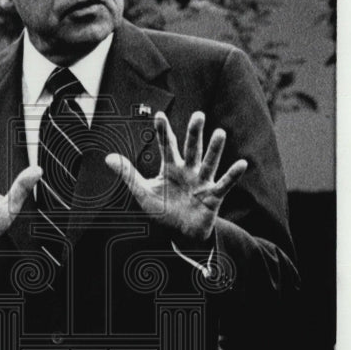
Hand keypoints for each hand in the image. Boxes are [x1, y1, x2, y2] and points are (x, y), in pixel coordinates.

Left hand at [105, 111, 246, 244]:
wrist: (180, 234)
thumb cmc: (163, 211)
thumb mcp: (142, 193)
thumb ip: (128, 174)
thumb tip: (108, 157)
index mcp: (171, 168)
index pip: (166, 146)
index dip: (162, 131)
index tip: (158, 115)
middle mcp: (188, 171)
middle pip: (192, 148)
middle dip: (195, 133)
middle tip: (198, 115)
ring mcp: (202, 182)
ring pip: (209, 162)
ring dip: (215, 149)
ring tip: (220, 133)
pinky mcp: (213, 196)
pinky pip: (224, 184)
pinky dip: (233, 175)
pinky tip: (242, 163)